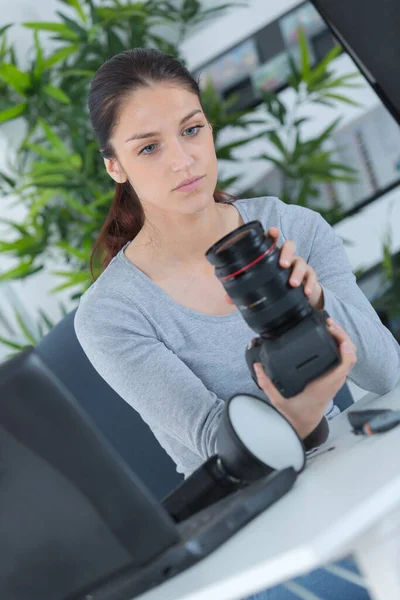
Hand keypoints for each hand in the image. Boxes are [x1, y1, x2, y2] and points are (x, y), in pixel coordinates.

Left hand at [224, 227, 323, 309]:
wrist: (296, 299)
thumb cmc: (275, 287)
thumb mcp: (260, 287)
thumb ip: (244, 291)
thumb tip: (227, 300)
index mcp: (273, 257)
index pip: (273, 241)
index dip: (273, 234)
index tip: (273, 231)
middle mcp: (287, 258)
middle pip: (290, 246)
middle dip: (287, 252)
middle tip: (283, 263)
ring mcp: (299, 267)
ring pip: (301, 262)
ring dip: (298, 272)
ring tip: (293, 283)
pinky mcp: (309, 278)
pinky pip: (312, 277)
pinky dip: (311, 284)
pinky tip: (306, 291)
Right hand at [252, 319, 356, 439]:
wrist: (304, 422)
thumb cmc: (295, 411)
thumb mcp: (278, 399)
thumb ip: (266, 383)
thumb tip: (257, 365)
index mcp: (325, 385)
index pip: (345, 365)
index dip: (345, 349)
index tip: (338, 338)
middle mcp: (334, 380)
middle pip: (350, 354)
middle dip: (343, 336)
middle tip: (329, 324)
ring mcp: (336, 378)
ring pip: (349, 355)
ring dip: (343, 338)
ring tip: (330, 325)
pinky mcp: (334, 375)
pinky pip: (344, 358)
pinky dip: (341, 345)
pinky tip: (331, 336)